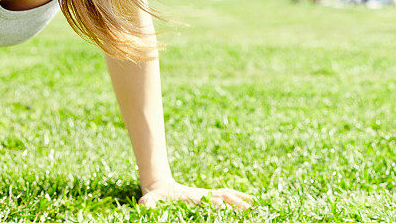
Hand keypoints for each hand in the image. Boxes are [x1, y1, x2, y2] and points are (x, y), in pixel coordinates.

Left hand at [138, 177, 252, 209]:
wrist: (159, 187)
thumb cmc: (154, 197)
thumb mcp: (148, 201)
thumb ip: (146, 203)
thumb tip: (142, 204)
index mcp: (190, 198)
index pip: (205, 200)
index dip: (213, 202)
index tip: (220, 205)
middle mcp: (202, 195)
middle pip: (221, 197)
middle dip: (233, 202)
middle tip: (246, 208)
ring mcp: (206, 194)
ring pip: (227, 196)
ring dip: (239, 200)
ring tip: (252, 206)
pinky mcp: (209, 196)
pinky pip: (227, 196)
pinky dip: (238, 197)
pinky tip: (248, 202)